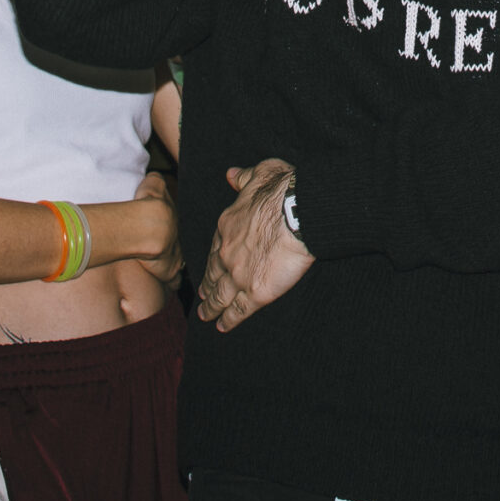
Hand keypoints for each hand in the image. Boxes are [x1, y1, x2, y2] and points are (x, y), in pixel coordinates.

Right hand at [133, 171, 183, 285]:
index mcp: (181, 220)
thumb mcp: (154, 183)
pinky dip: (173, 282)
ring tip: (176, 267)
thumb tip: (155, 177)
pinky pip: (175, 281)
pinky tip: (173, 283)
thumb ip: (156, 181)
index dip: (178, 228)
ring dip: (180, 265)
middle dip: (183, 247)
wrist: (149, 225)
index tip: (174, 229)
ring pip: (184, 263)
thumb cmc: (150, 203)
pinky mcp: (170, 273)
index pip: (184, 226)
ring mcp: (178, 257)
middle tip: (177, 248)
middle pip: (186, 245)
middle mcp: (183, 239)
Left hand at [196, 158, 311, 332]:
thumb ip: (243, 177)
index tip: (210, 267)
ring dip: (212, 307)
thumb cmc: (283, 190)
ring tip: (206, 315)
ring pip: (220, 295)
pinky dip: (228, 320)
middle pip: (214, 274)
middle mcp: (227, 253)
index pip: (215, 248)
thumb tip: (231, 175)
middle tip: (203, 296)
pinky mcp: (256, 292)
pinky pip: (237, 310)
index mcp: (227, 227)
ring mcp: (239, 275)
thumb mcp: (260, 174)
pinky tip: (222, 326)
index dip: (212, 259)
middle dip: (207, 286)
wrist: (297, 212)